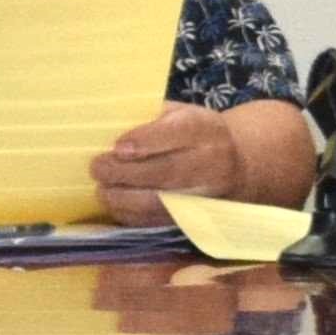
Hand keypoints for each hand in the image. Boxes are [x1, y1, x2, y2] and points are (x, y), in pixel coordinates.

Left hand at [89, 106, 245, 224]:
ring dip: (123, 199)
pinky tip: (115, 204)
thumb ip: (151, 117)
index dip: (145, 141)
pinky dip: (130, 216)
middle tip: (97, 168)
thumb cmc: (196, 133)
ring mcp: (203, 195)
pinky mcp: (193, 218)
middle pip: (165, 172)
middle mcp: (208, 163)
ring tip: (102, 190)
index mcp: (202, 128)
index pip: (176, 134)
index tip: (117, 147)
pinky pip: (158, 222)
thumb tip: (107, 128)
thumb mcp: (181, 112)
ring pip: (160, 203)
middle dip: (125, 173)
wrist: (238, 164)